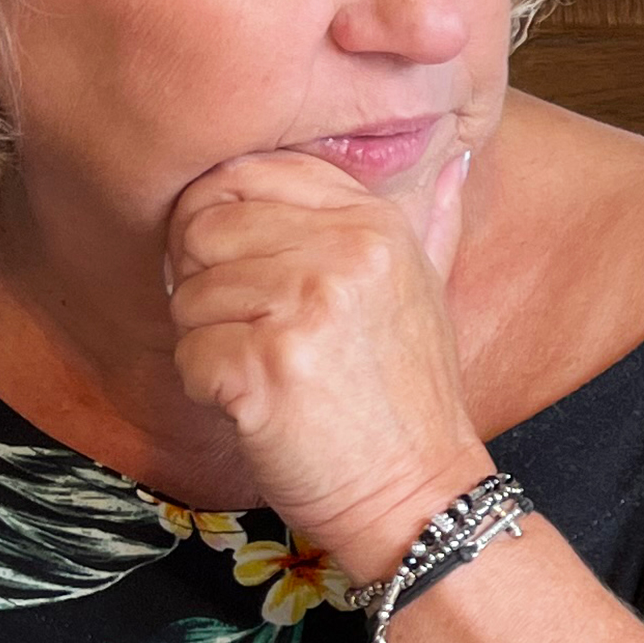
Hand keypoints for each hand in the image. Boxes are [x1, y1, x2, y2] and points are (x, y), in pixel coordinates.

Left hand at [165, 150, 495, 578]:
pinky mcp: (266, 369)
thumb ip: (421, 213)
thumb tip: (456, 150)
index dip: (216, 219)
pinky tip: (261, 409)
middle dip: (205, 283)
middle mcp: (342, 252)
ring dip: (209, 342)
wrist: (418, 492)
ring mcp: (305, 308)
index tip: (241, 268)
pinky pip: (187, 355)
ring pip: (186, 295)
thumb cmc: (404, 394)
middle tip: (254, 331)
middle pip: (201, 227)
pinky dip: (208, 391)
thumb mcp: (421, 284)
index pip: (244, 173)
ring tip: (271, 373)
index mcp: (372, 220)